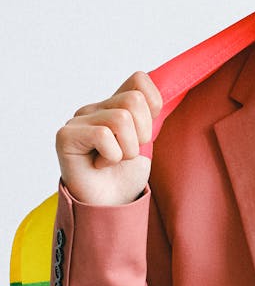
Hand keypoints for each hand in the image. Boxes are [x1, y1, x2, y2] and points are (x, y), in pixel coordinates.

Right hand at [56, 72, 162, 205]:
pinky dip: (111, 156)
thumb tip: (157, 98)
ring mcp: (78, 120)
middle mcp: (94, 108)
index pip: (139, 80)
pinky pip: (104, 135)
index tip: (144, 133)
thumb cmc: (126, 176)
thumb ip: (148, 115)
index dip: (153, 105)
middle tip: (127, 154)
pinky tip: (100, 165)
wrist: (111, 206)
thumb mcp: (146, 141)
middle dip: (141, 134)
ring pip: (121, 119)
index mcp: (114, 105)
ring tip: (114, 161)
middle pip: (134, 100)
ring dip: (127, 149)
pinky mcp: (66, 136)